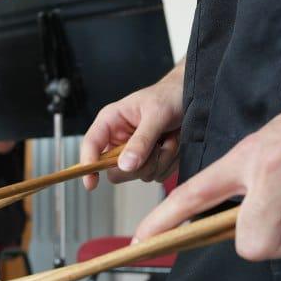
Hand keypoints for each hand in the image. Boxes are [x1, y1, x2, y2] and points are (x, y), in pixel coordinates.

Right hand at [79, 61, 185, 189]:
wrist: (192, 97)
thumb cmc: (169, 96)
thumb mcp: (156, 115)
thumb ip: (141, 141)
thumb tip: (125, 165)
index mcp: (110, 122)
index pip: (91, 146)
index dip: (88, 165)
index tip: (91, 183)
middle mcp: (119, 140)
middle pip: (116, 170)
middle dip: (141, 163)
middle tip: (157, 147)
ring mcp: (134, 153)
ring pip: (140, 174)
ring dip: (161, 160)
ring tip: (169, 138)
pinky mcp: (149, 161)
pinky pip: (157, 175)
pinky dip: (170, 162)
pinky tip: (173, 144)